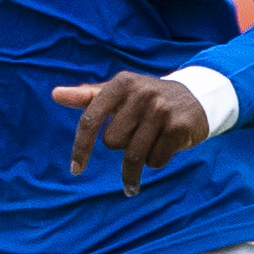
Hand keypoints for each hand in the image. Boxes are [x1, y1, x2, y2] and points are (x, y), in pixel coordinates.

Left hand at [56, 73, 208, 193]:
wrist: (197, 97)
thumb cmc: (148, 98)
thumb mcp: (119, 93)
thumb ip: (87, 96)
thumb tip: (56, 94)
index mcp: (121, 83)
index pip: (91, 119)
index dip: (81, 148)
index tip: (76, 170)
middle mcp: (141, 93)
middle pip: (113, 142)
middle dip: (123, 145)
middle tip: (139, 133)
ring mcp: (162, 110)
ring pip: (134, 156)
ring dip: (138, 162)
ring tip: (148, 153)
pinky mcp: (179, 128)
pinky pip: (155, 161)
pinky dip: (157, 160)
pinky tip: (166, 146)